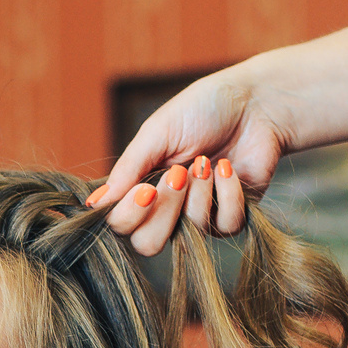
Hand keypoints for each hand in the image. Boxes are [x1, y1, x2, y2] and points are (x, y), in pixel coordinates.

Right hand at [87, 65, 286, 253]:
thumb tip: (94, 204)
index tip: (145, 188)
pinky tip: (229, 168)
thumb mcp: (157, 133)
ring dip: (199, 193)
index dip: (130, 214)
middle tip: (179, 174)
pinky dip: (227, 193)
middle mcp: (166, 208)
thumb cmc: (202, 110)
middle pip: (148, 244)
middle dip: (164, 210)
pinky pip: (224, 225)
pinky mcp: (231, 217)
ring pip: (189, 233)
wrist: (254, 103)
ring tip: (206, 161)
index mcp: (141, 187)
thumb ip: (127, 170)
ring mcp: (199, 216)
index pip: (121, 225)